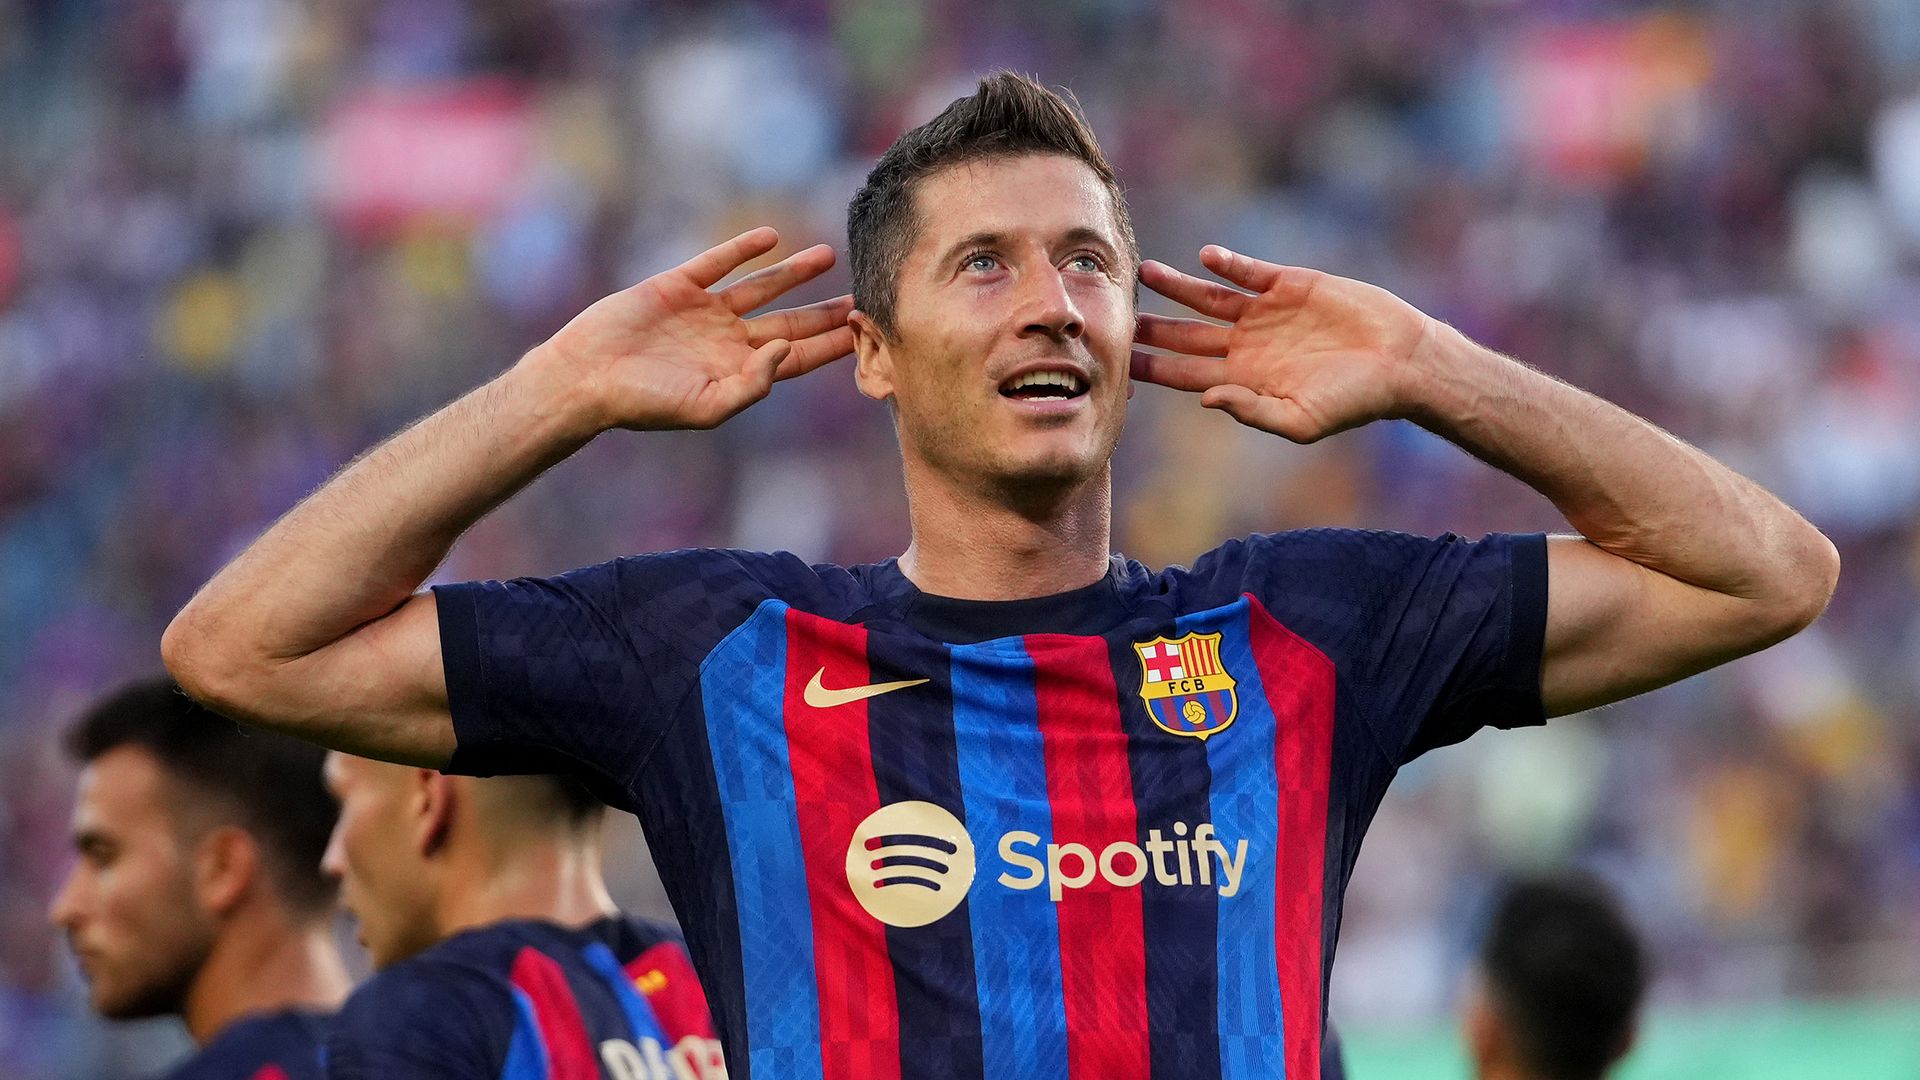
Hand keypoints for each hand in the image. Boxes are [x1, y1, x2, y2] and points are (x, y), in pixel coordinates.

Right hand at [532, 227, 853, 431]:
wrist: (587, 377)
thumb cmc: (644, 403)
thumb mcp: (706, 406)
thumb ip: (752, 384)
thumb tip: (788, 351)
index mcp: (738, 372)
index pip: (797, 357)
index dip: (830, 345)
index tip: (865, 331)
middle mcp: (727, 340)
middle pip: (789, 321)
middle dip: (824, 311)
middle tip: (863, 295)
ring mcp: (703, 312)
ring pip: (760, 287)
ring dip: (794, 272)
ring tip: (828, 255)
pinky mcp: (677, 286)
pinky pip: (717, 262)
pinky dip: (741, 249)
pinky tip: (769, 237)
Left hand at [1130, 246, 1440, 442]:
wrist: (1400, 363)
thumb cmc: (1354, 402)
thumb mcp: (1301, 421)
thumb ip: (1252, 412)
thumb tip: (1206, 400)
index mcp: (1243, 380)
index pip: (1185, 374)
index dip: (1152, 367)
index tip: (1117, 360)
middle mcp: (1246, 346)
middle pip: (1186, 334)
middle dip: (1151, 325)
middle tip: (1113, 312)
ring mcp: (1265, 313)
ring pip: (1208, 297)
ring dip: (1177, 285)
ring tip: (1145, 270)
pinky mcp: (1290, 284)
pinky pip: (1250, 272)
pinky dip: (1228, 264)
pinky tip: (1207, 257)